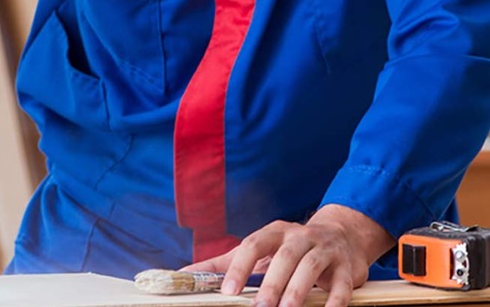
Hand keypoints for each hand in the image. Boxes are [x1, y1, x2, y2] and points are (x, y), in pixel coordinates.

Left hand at [183, 204, 394, 306]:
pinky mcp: (347, 268)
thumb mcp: (258, 249)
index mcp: (274, 232)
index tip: (228, 291)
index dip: (239, 266)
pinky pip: (341, 286)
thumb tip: (184, 273)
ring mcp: (325, 250)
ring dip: (298, 292)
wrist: (341, 234)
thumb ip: (223, 263)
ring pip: (310, 268)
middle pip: (284, 258)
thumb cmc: (289, 247)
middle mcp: (300, 237)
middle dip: (271, 284)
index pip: (253, 244)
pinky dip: (334, 300)